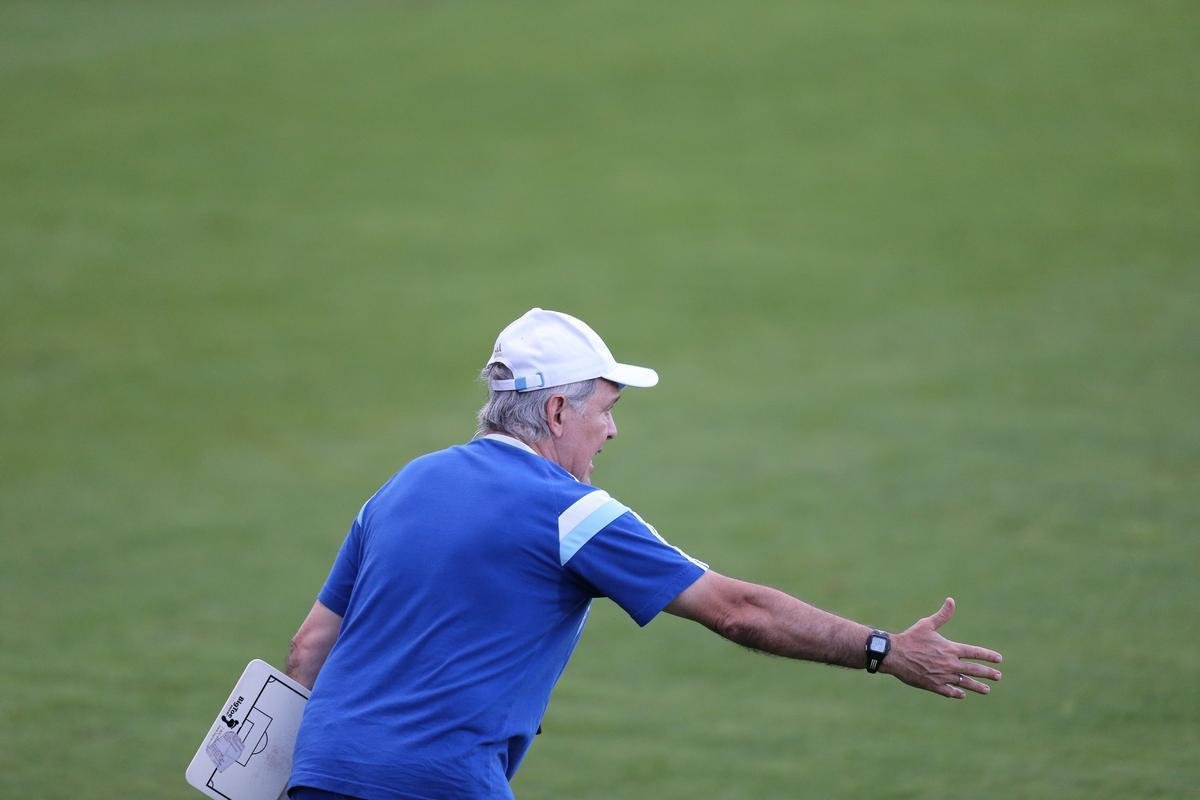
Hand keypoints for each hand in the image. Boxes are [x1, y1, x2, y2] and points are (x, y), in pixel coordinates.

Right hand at [882, 597, 1002, 698]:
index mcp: (950, 648)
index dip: (988, 656)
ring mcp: (942, 676)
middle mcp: (950, 663)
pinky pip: (949, 691)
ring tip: (987, 690)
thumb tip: (951, 600)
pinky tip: (962, 694)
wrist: (894, 655)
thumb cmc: (910, 638)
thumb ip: (942, 615)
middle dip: (988, 673)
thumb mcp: (927, 624)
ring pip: (965, 683)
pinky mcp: (933, 685)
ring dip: (977, 686)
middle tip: (998, 677)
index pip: (975, 652)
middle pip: (975, 670)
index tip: (999, 659)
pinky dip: (957, 693)